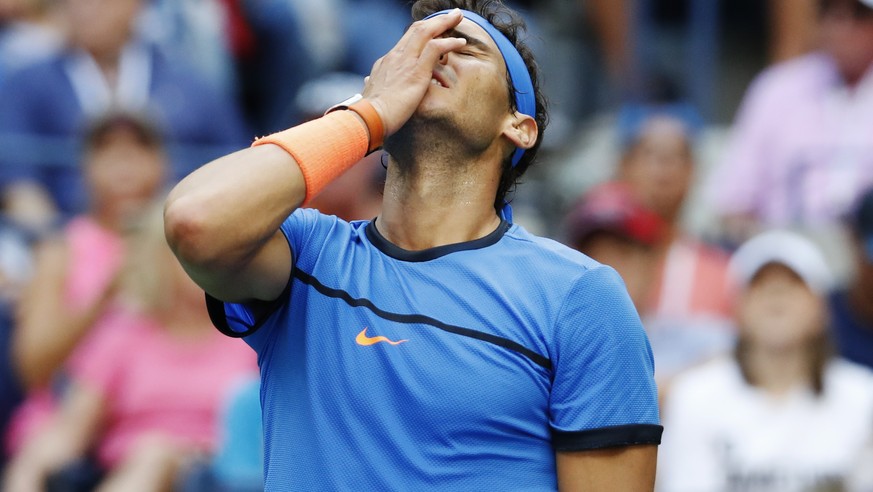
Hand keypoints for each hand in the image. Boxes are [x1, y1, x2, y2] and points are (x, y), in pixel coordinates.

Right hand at [362, 9, 467, 136]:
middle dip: (436, 21)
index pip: (407, 40)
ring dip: (444, 23)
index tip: (435, 30)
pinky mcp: (416, 71)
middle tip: (452, 15)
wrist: (368, 119)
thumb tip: (368, 81)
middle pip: (417, 29)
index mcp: (386, 62)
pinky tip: (461, 43)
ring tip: (458, 18)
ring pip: (426, 32)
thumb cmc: (371, 113)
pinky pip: (435, 48)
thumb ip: (373, 84)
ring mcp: (405, 61)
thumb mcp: (370, 93)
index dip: (422, 32)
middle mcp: (395, 56)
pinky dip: (450, 42)